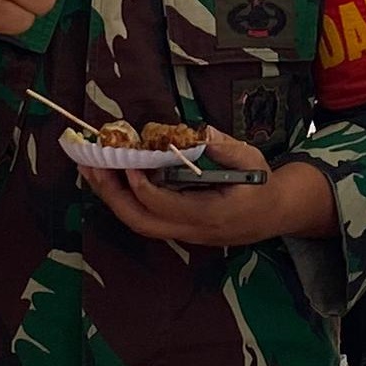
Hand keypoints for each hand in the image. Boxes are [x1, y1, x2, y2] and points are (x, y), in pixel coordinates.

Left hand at [82, 128, 330, 247]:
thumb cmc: (262, 184)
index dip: (141, 184)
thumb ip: (226, 147)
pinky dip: (125, 200)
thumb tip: (200, 132)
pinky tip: (112, 179)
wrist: (274, 215)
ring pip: (139, 224)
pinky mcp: (179, 230)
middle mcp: (192, 230)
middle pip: (141, 222)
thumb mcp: (252, 160)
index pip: (165, 205)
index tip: (127, 160)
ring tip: (91, 171)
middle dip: (112, 195)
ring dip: (113, 198)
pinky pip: (146, 219)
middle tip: (92, 166)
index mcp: (211, 214)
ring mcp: (184, 234)